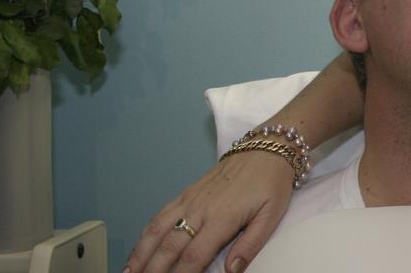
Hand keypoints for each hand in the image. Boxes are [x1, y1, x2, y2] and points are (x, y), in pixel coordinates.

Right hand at [125, 151, 292, 272]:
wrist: (267, 148)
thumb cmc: (271, 183)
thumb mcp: (271, 215)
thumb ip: (251, 245)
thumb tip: (232, 271)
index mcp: (222, 218)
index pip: (195, 255)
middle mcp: (200, 209)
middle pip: (169, 246)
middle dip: (154, 270)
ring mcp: (190, 200)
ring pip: (157, 230)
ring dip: (140, 254)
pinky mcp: (186, 193)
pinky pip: (160, 215)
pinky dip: (145, 234)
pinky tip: (139, 249)